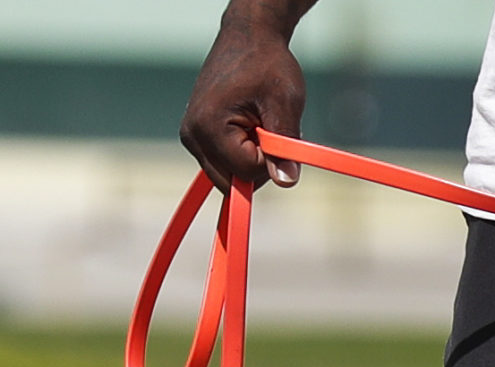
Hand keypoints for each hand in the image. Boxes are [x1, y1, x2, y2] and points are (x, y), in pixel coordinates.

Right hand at [179, 20, 306, 192]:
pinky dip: (244, 154)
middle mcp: (192, 136)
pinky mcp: (198, 137)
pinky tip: (250, 127)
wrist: (249, 38)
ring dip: (253, 159)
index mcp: (208, 126)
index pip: (247, 173)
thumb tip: (286, 182)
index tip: (276, 129)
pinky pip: (226, 165)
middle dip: (260, 165)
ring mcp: (192, 138)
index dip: (272, 160)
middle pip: (233, 182)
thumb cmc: (268, 65)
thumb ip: (284, 147)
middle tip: (267, 128)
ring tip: (258, 123)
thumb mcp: (284, 104)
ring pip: (230, 176)